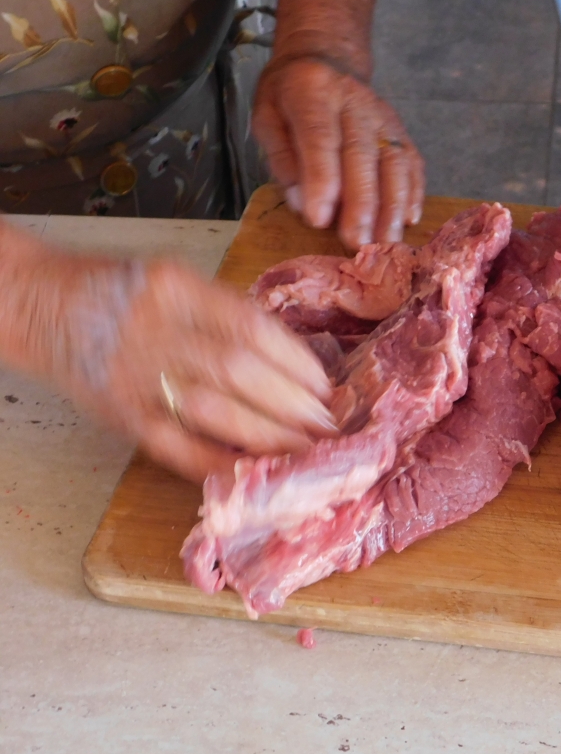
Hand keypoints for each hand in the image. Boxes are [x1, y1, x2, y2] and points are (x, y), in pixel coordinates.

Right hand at [64, 260, 336, 482]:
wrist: (39, 306)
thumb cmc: (120, 293)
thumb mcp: (175, 282)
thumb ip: (227, 314)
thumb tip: (296, 364)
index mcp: (175, 287)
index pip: (250, 327)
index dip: (296, 362)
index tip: (326, 386)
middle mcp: (154, 328)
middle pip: (239, 371)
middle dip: (292, 404)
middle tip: (328, 425)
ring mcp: (134, 375)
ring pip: (214, 410)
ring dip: (269, 435)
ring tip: (307, 450)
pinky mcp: (121, 415)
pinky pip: (176, 446)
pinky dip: (219, 462)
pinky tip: (255, 471)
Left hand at [252, 56, 425, 250]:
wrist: (325, 58)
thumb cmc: (289, 95)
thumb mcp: (266, 118)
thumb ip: (282, 159)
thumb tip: (304, 204)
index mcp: (312, 92)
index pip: (321, 139)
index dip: (322, 181)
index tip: (319, 220)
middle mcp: (354, 101)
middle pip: (363, 154)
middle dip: (362, 203)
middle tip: (357, 243)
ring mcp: (383, 116)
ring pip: (395, 162)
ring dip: (392, 206)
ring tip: (386, 242)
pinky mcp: (401, 130)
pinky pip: (413, 163)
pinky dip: (413, 193)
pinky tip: (408, 220)